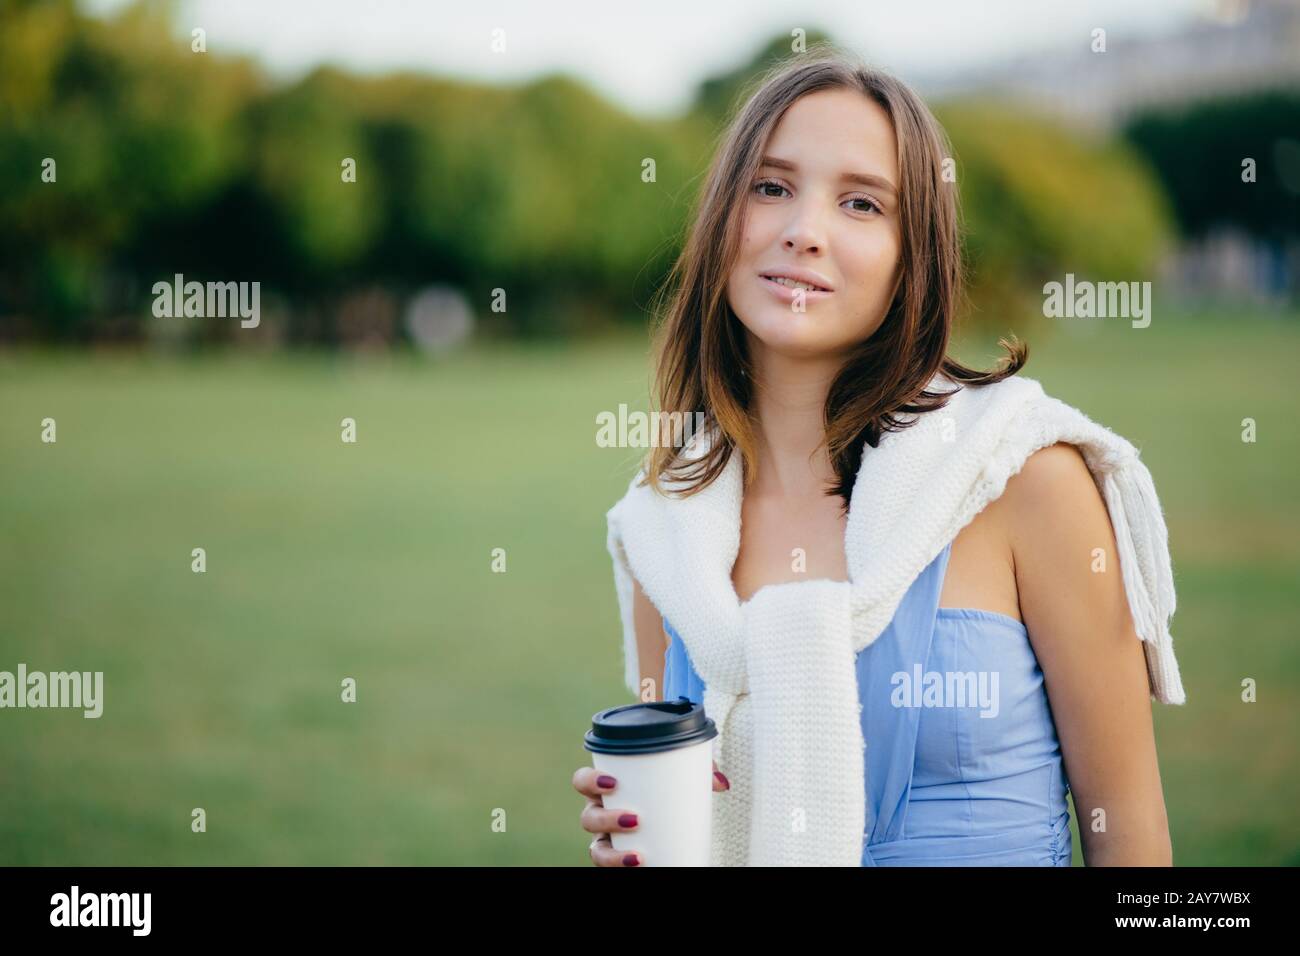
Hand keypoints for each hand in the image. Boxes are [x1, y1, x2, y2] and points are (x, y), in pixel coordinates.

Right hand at [573, 761, 729, 865]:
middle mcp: (601, 814)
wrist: (676, 819)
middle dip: (606, 819)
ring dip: (612, 856)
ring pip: (596, 850)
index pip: (582, 781)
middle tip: (635, 819)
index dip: (589, 781)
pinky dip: (620, 870)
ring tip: (638, 856)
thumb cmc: (671, 790)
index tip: (612, 782)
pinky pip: (610, 869)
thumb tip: (722, 784)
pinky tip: (638, 869)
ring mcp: (608, 841)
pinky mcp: (619, 860)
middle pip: (587, 818)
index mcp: (607, 788)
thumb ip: (701, 772)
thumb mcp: (682, 777)